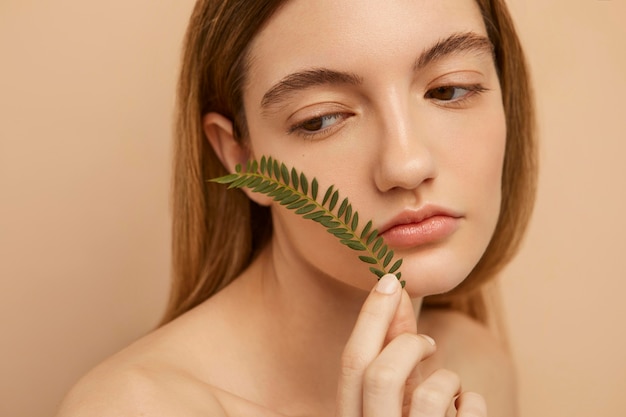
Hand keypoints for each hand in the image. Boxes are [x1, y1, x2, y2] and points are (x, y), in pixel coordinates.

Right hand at [336, 274, 486, 416]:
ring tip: (449, 391)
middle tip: (427, 341)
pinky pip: (470, 409)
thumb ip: (392, 350)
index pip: (352, 363)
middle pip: (380, 374)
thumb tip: (395, 291)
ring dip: (446, 378)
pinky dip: (472, 402)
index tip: (390, 279)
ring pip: (430, 393)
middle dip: (406, 343)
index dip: (371, 316)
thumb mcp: (396, 398)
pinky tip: (464, 413)